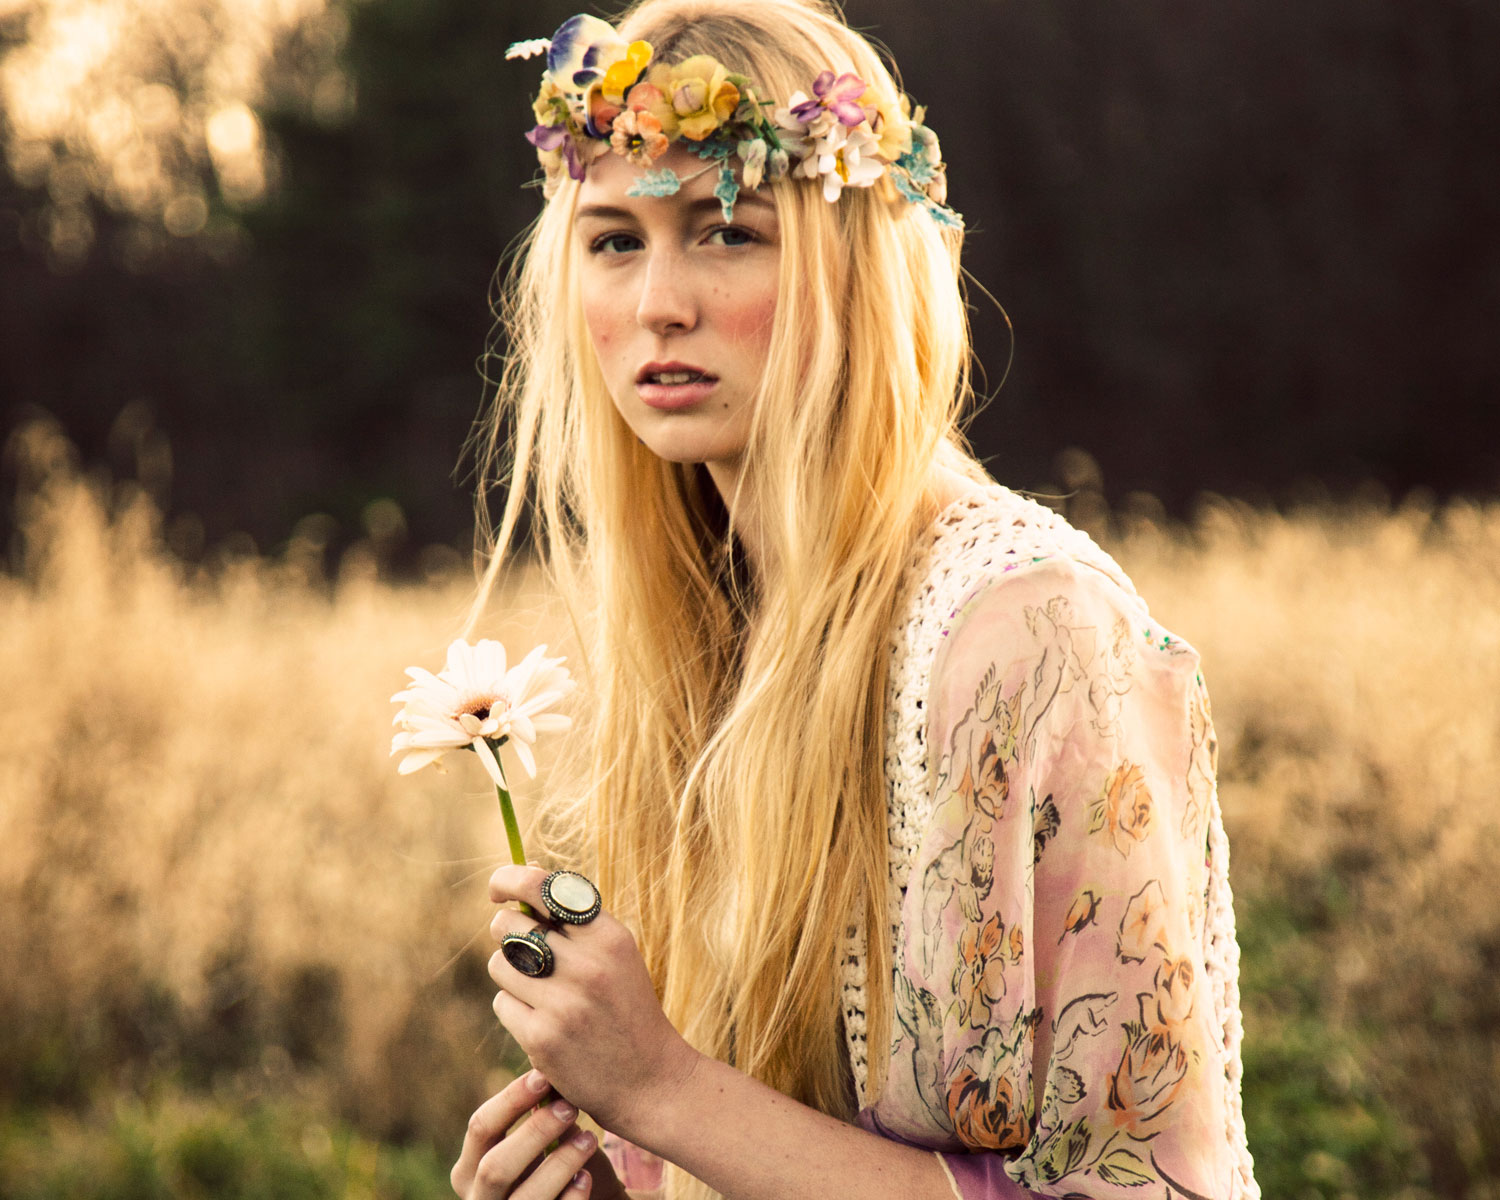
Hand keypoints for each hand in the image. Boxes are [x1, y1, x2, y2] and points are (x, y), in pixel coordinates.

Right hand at [451, 1068, 605, 1198]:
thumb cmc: (552, 1168)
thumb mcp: (538, 1143)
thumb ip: (538, 1114)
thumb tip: (549, 1069)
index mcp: (469, 1168)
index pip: (480, 1127)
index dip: (511, 1099)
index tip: (544, 1076)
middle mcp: (478, 1199)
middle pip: (496, 1166)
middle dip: (535, 1133)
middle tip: (570, 1107)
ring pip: (525, 1197)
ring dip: (560, 1163)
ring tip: (590, 1138)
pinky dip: (571, 1196)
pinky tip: (587, 1176)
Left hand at [488, 864, 701, 1140]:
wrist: (651, 1080)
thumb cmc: (626, 1008)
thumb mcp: (616, 954)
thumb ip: (575, 920)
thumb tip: (522, 876)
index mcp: (609, 936)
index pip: (543, 887)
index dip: (509, 879)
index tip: (497, 889)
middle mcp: (587, 965)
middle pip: (508, 924)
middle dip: (506, 933)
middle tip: (523, 949)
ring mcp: (563, 1002)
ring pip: (499, 964)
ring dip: (510, 974)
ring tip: (539, 990)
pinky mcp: (541, 1038)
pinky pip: (502, 1004)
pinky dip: (515, 1010)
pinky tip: (542, 1022)